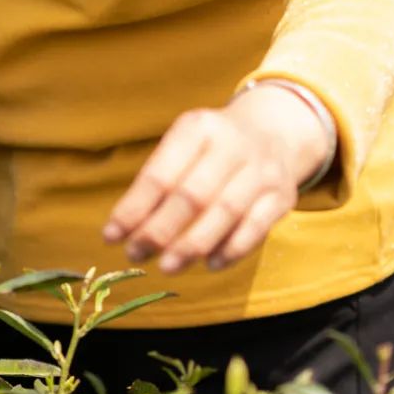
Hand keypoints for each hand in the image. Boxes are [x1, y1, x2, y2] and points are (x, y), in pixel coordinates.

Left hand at [102, 85, 332, 273]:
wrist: (273, 131)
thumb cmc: (212, 147)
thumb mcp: (183, 145)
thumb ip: (157, 182)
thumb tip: (122, 229)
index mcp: (198, 128)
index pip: (161, 174)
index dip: (134, 209)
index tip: (111, 236)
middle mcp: (232, 145)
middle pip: (192, 196)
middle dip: (159, 231)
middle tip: (135, 254)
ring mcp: (262, 170)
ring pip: (225, 214)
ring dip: (191, 246)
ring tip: (166, 266)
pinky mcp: (282, 196)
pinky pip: (256, 229)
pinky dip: (230, 250)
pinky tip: (208, 264)